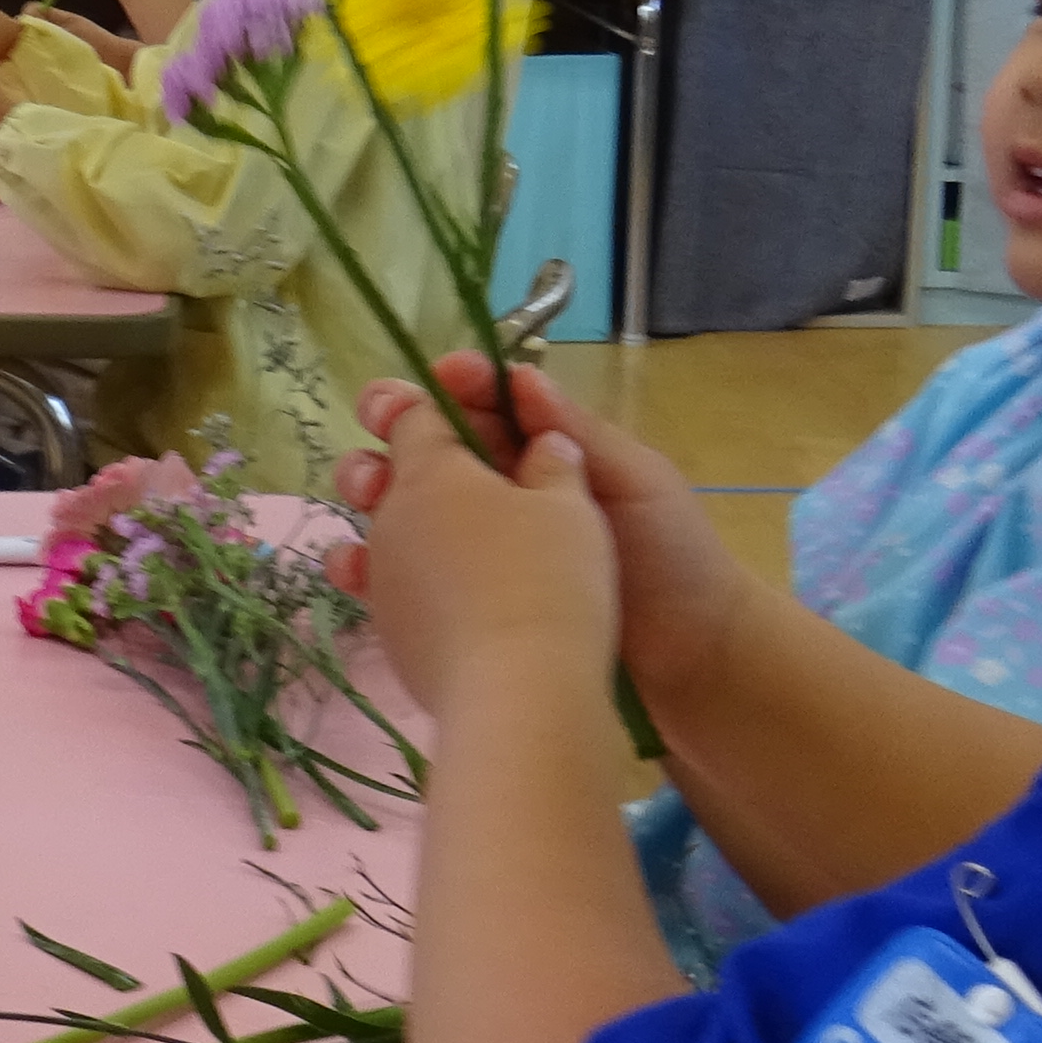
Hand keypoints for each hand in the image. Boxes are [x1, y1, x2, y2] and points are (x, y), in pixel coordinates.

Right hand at [331, 352, 749, 699]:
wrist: (690, 666)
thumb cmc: (672, 563)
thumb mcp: (635, 482)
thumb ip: (574, 435)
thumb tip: (520, 376)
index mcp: (547, 456)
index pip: (486, 407)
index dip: (450, 389)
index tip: (424, 383)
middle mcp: (505, 499)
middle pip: (431, 455)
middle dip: (395, 437)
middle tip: (374, 434)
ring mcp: (480, 559)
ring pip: (407, 513)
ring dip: (374, 495)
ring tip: (362, 498)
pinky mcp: (461, 612)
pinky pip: (403, 581)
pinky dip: (369, 568)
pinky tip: (352, 568)